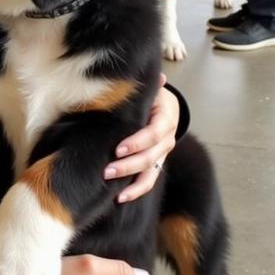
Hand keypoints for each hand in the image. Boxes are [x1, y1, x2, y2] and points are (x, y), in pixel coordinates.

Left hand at [103, 74, 178, 202]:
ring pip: (151, 173)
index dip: (137, 142)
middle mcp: (167, 138)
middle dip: (128, 166)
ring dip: (132, 183)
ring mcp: (163, 154)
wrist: (166, 106)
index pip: (153, 134)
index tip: (118, 149)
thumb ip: (146, 86)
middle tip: (107, 171)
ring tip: (112, 188)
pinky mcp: (157, 164)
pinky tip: (120, 197)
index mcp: (166, 117)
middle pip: (150, 157)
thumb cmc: (151, 95)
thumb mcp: (150, 88)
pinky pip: (149, 181)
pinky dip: (136, 191)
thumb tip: (156, 77)